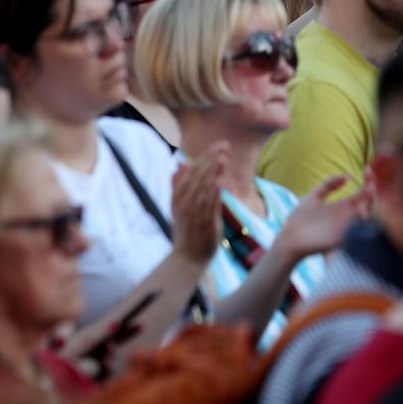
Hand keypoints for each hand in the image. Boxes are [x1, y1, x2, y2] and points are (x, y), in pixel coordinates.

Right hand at [170, 142, 228, 264]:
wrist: (187, 257)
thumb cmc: (186, 229)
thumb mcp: (177, 206)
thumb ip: (178, 185)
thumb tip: (181, 164)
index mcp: (177, 197)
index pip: (191, 172)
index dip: (205, 157)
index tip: (219, 145)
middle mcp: (184, 204)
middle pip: (197, 178)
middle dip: (211, 161)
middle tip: (225, 146)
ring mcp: (194, 214)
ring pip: (203, 190)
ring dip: (213, 174)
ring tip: (223, 159)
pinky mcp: (204, 225)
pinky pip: (209, 208)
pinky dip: (213, 195)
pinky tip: (220, 183)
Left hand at [273, 174, 367, 261]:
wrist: (289, 239)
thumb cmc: (300, 219)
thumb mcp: (314, 196)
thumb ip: (329, 184)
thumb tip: (348, 175)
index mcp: (344, 206)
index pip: (363, 193)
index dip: (369, 181)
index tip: (367, 170)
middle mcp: (349, 216)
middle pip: (370, 204)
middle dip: (373, 192)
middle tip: (370, 182)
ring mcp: (347, 228)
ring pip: (369, 217)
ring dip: (370, 205)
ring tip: (366, 194)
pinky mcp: (343, 239)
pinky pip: (359, 232)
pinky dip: (362, 221)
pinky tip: (359, 210)